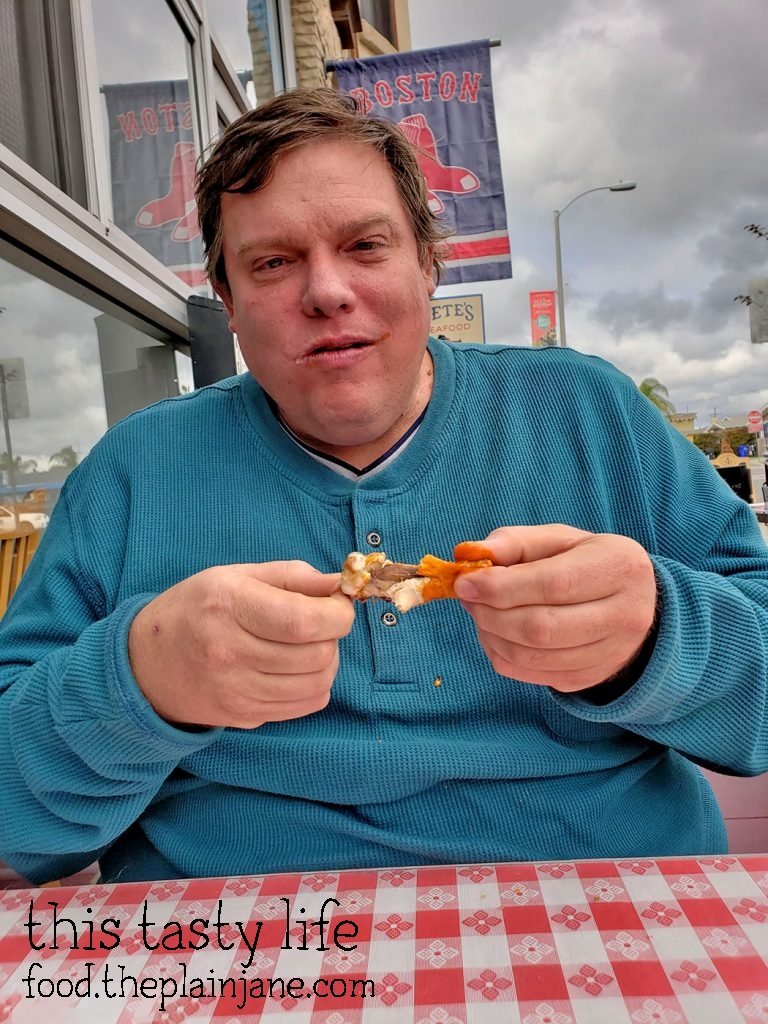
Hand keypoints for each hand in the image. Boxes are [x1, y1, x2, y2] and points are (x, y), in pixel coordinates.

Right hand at [128, 562, 353, 727]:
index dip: (337, 615)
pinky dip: (314, 685)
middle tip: (319, 622)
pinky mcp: (244, 717)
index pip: (302, 622)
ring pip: (317, 683)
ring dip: (326, 662)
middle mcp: (229, 653)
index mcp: (228, 606)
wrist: (146, 663)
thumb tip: (341, 584)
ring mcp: (236, 691)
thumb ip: (292, 576)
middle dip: (333, 636)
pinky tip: (296, 668)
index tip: (339, 605)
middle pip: (316, 655)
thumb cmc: (197, 608)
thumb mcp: (237, 575)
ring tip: (307, 645)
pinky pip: (305, 705)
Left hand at [453, 526, 656, 691]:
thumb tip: (468, 553)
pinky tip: (495, 633)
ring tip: (480, 612)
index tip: (465, 583)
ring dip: (491, 634)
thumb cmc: (586, 563)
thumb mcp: (558, 540)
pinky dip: (501, 654)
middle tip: (467, 598)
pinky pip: (531, 674)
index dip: (502, 587)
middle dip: (491, 613)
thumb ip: (514, 542)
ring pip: (533, 655)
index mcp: (618, 567)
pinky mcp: (588, 678)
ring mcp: (609, 654)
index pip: (554, 584)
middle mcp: (624, 615)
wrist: (632, 604)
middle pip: (541, 627)